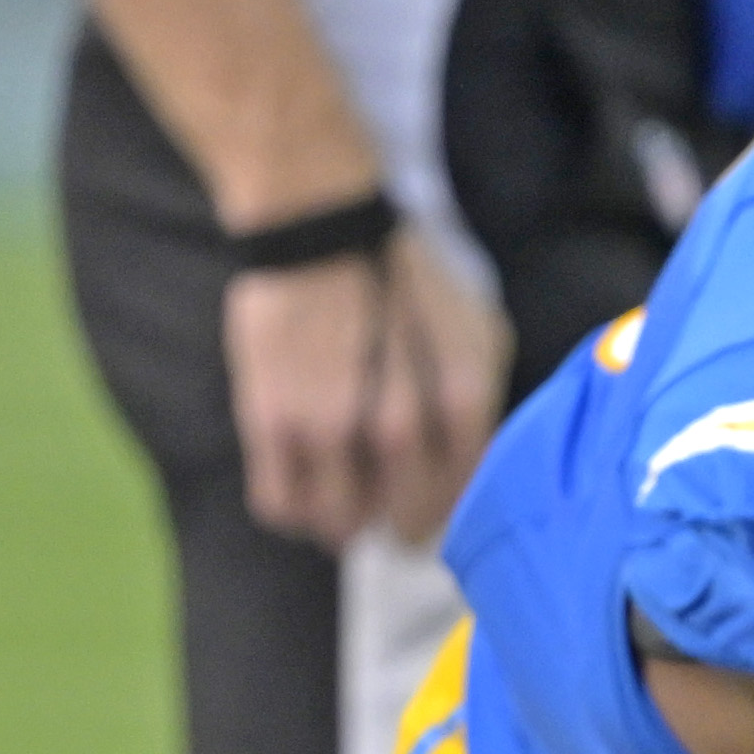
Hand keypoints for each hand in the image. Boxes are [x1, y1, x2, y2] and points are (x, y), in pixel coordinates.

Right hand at [220, 223, 509, 548]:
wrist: (321, 226)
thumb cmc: (405, 280)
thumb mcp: (476, 332)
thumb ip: (482, 402)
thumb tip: (474, 466)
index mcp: (462, 399)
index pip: (464, 496)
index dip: (450, 513)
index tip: (436, 514)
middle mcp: (400, 422)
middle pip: (407, 519)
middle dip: (403, 527)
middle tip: (394, 522)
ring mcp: (332, 426)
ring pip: (339, 521)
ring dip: (344, 526)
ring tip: (343, 512)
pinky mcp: (271, 420)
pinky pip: (279, 501)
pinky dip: (293, 514)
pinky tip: (302, 500)